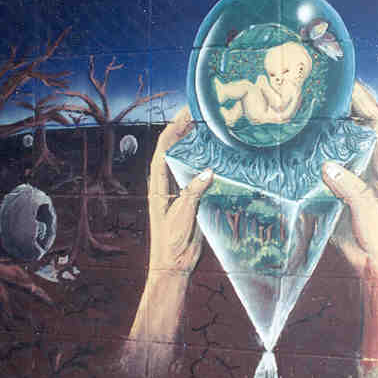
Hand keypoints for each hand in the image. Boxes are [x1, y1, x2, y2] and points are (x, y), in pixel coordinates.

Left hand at [148, 107, 212, 272]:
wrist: (174, 263)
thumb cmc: (172, 241)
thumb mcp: (181, 216)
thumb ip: (192, 193)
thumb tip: (208, 171)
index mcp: (158, 184)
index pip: (164, 148)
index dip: (174, 129)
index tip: (187, 113)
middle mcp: (167, 183)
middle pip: (174, 149)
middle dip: (184, 130)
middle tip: (201, 113)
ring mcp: (179, 190)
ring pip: (186, 160)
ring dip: (195, 144)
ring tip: (210, 128)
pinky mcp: (191, 199)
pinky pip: (197, 175)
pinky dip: (206, 162)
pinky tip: (219, 156)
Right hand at [322, 82, 377, 278]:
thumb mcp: (369, 215)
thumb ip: (352, 190)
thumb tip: (327, 165)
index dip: (367, 104)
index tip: (351, 85)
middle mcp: (376, 169)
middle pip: (363, 130)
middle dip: (349, 107)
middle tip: (327, 89)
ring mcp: (361, 178)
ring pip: (348, 144)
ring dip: (334, 127)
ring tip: (314, 108)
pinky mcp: (347, 190)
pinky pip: (335, 163)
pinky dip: (322, 150)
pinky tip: (306, 144)